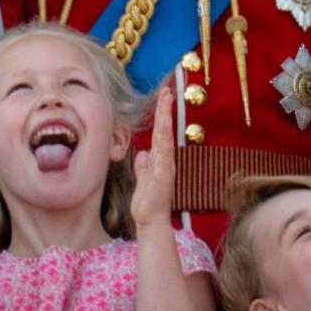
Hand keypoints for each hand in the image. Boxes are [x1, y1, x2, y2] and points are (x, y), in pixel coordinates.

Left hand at [131, 87, 175, 228]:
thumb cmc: (147, 202)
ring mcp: (166, 167)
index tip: (163, 96)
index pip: (161, 132)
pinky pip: (164, 154)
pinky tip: (164, 128)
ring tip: (166, 100)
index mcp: (160, 159)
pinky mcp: (163, 176)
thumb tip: (143, 154)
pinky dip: (164, 141)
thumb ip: (143, 167)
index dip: (162, 114)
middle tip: (167, 89)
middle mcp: (165, 160)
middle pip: (165, 130)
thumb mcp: (142, 179)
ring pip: (165, 137)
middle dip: (166, 109)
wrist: (150, 220)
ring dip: (166, 118)